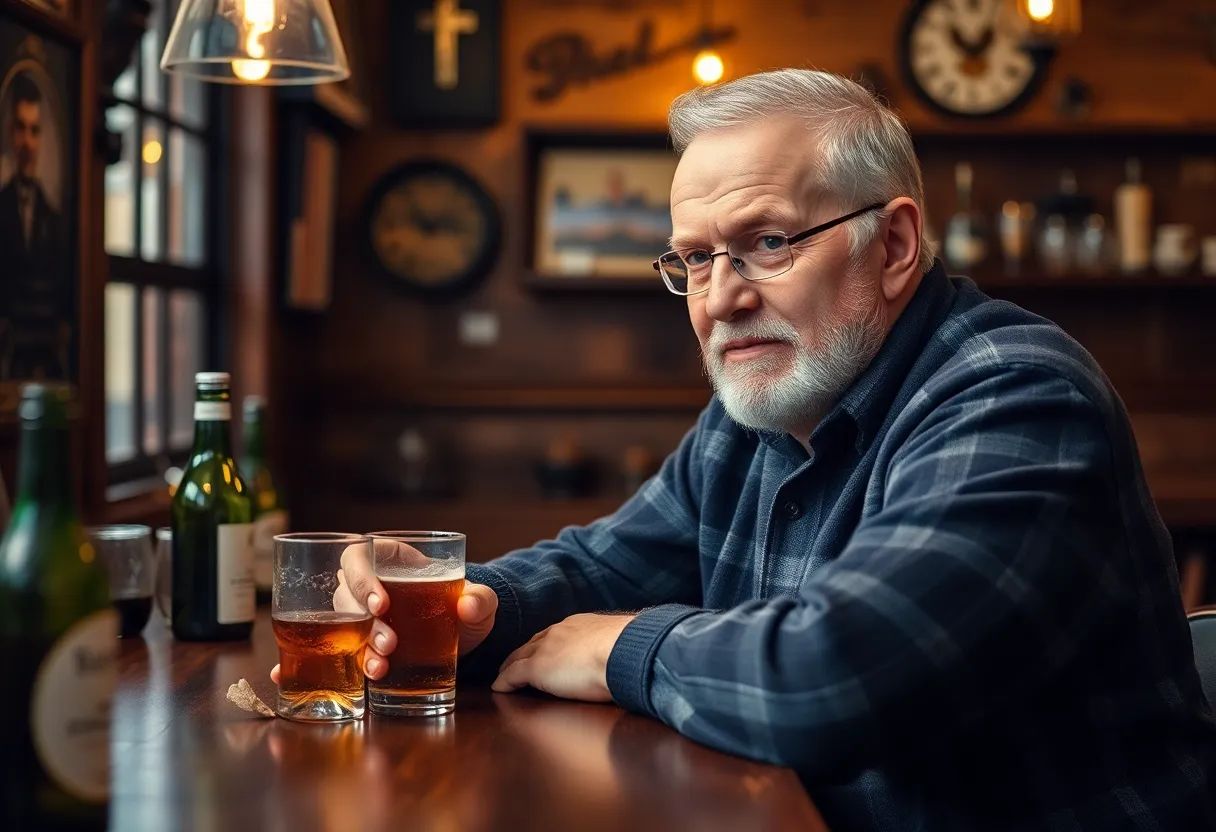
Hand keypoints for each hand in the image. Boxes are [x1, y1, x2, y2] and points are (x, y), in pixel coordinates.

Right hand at [270, 538, 498, 685]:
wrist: (467, 637)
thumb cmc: (467, 605)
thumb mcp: (482, 600)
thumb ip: (482, 598)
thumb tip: (469, 603)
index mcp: (391, 560)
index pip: (360, 556)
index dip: (362, 577)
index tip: (381, 603)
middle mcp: (368, 587)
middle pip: (346, 597)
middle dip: (363, 622)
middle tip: (390, 640)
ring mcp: (360, 619)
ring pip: (342, 628)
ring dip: (354, 648)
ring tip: (380, 668)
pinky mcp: (360, 648)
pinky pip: (327, 651)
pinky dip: (304, 663)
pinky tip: (283, 678)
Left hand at [492, 613, 635, 701]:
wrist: (625, 651)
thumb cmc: (632, 651)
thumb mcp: (620, 646)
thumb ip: (613, 648)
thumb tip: (624, 657)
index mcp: (580, 626)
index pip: (555, 635)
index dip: (545, 645)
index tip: (542, 652)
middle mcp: (560, 631)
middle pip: (533, 643)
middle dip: (523, 652)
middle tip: (515, 662)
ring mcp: (547, 649)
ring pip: (519, 656)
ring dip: (510, 665)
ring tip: (503, 674)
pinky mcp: (538, 668)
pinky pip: (513, 675)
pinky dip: (504, 681)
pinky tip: (499, 688)